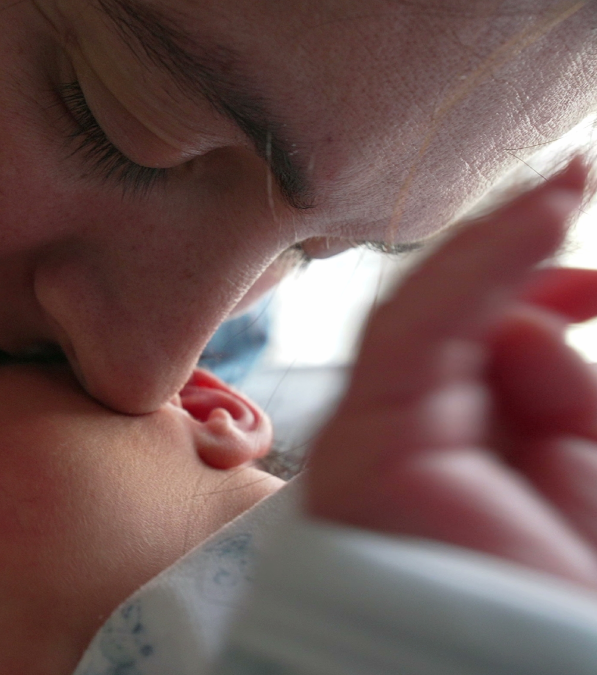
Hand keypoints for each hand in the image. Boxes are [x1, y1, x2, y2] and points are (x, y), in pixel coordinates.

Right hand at [306, 159, 596, 588]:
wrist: (520, 671)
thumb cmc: (566, 595)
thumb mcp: (596, 472)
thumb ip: (567, 402)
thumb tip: (532, 326)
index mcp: (467, 457)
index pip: (484, 349)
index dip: (541, 289)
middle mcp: (411, 446)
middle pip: (455, 324)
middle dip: (521, 258)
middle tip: (579, 188)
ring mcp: (377, 445)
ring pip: (426, 315)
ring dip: (500, 248)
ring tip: (567, 191)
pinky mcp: (365, 446)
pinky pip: (413, 332)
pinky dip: (476, 265)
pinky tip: (541, 213)